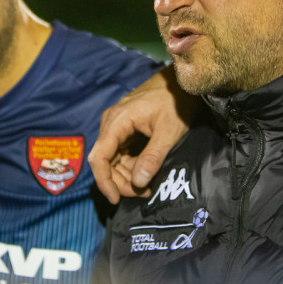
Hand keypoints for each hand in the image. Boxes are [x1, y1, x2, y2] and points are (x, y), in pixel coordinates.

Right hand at [88, 66, 200, 203]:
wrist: (183, 83)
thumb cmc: (177, 102)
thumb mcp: (169, 131)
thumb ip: (153, 157)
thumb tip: (138, 183)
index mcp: (117, 121)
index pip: (99, 157)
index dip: (104, 182)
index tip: (116, 200)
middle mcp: (111, 122)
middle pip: (104, 160)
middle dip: (119, 181)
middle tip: (143, 193)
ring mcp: (116, 123)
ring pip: (112, 158)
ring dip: (125, 175)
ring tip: (146, 186)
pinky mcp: (124, 126)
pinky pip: (120, 151)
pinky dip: (129, 165)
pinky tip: (144, 173)